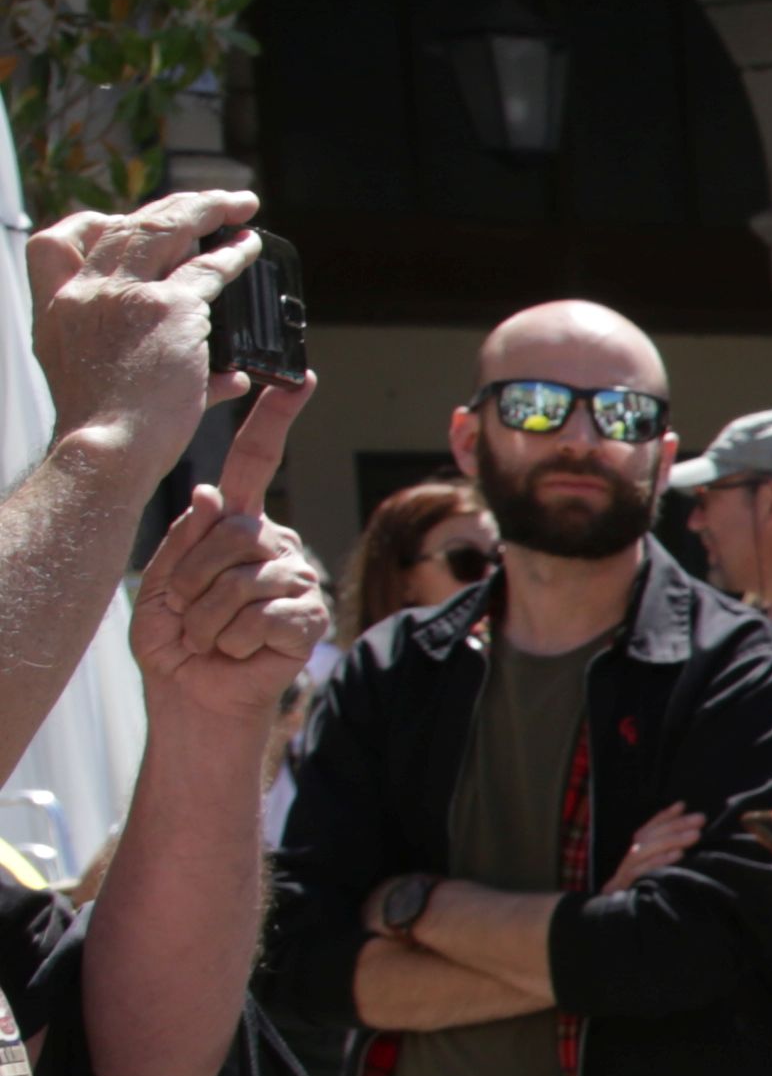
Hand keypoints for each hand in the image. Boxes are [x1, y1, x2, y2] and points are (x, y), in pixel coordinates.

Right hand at [22, 187, 263, 466]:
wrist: (108, 452)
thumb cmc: (111, 433)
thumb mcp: (109, 386)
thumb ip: (164, 368)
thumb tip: (232, 376)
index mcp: (58, 310)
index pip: (56, 244)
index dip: (94, 225)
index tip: (127, 221)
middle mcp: (84, 294)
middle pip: (122, 227)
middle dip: (169, 208)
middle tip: (207, 201)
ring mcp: (123, 296)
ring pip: (165, 230)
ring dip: (205, 211)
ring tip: (238, 204)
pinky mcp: (166, 309)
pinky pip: (208, 269)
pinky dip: (233, 253)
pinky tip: (251, 246)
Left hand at [125, 382, 323, 730]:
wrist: (191, 695)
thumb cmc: (173, 639)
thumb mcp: (158, 580)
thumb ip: (185, 536)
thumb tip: (212, 495)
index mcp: (237, 525)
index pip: (257, 462)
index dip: (275, 420)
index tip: (296, 380)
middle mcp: (273, 544)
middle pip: (236, 532)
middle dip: (195, 578)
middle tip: (187, 613)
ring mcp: (297, 579)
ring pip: (245, 578)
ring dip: (210, 618)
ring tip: (210, 638)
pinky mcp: (309, 618)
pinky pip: (267, 614)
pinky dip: (237, 639)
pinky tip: (238, 651)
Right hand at [602, 801, 706, 891]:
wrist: (622, 924)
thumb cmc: (650, 898)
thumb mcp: (661, 873)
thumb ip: (670, 851)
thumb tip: (686, 820)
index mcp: (635, 859)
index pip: (647, 831)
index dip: (663, 817)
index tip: (682, 805)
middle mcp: (627, 865)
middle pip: (646, 838)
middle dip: (674, 826)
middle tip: (700, 819)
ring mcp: (623, 878)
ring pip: (643, 852)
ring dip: (670, 840)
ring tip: (695, 835)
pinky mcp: (623, 891)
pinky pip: (640, 873)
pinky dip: (659, 862)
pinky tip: (678, 855)